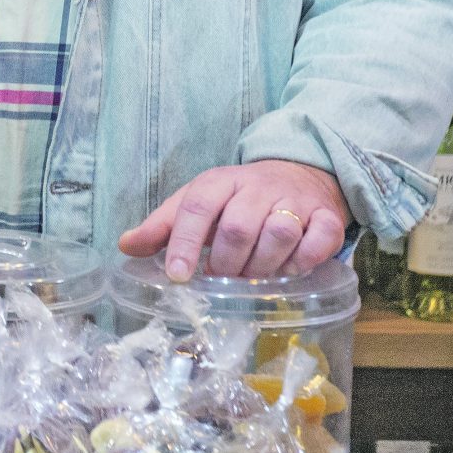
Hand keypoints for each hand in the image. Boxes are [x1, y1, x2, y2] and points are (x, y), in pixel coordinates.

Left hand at [118, 159, 348, 281]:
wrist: (298, 174)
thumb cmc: (238, 198)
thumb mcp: (197, 203)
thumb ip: (162, 226)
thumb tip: (125, 246)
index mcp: (219, 182)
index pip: (196, 206)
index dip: (184, 241)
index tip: (176, 275)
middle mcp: (257, 187)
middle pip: (238, 227)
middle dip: (226, 262)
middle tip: (221, 279)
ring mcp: (294, 200)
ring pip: (280, 233)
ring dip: (264, 265)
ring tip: (254, 277)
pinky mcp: (327, 216)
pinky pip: (321, 239)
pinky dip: (306, 260)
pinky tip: (291, 270)